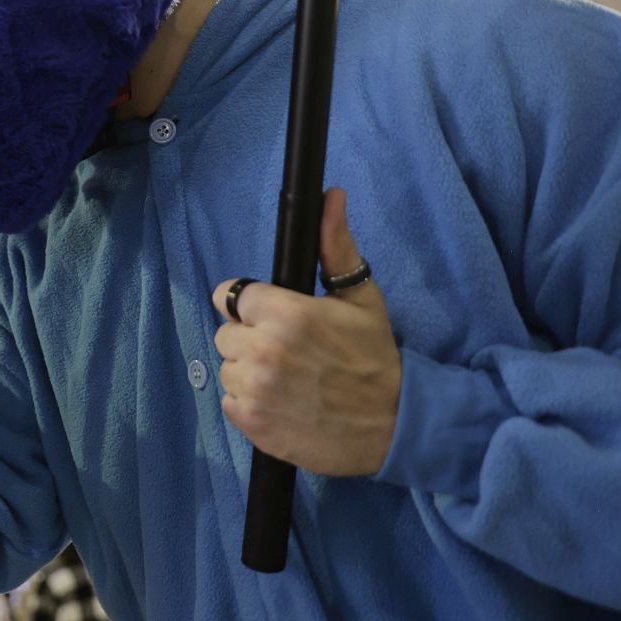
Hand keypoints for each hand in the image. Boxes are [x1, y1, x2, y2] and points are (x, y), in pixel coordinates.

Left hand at [209, 188, 401, 475]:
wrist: (393, 424)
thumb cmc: (374, 358)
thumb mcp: (361, 298)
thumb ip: (335, 247)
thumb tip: (331, 196)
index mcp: (286, 313)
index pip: (231, 295)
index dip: (252, 306)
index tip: (273, 317)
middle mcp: (263, 350)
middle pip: (226, 333)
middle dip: (251, 339)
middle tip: (289, 352)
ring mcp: (254, 389)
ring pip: (227, 368)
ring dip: (250, 373)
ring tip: (289, 380)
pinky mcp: (250, 422)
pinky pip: (230, 402)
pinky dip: (250, 404)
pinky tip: (282, 404)